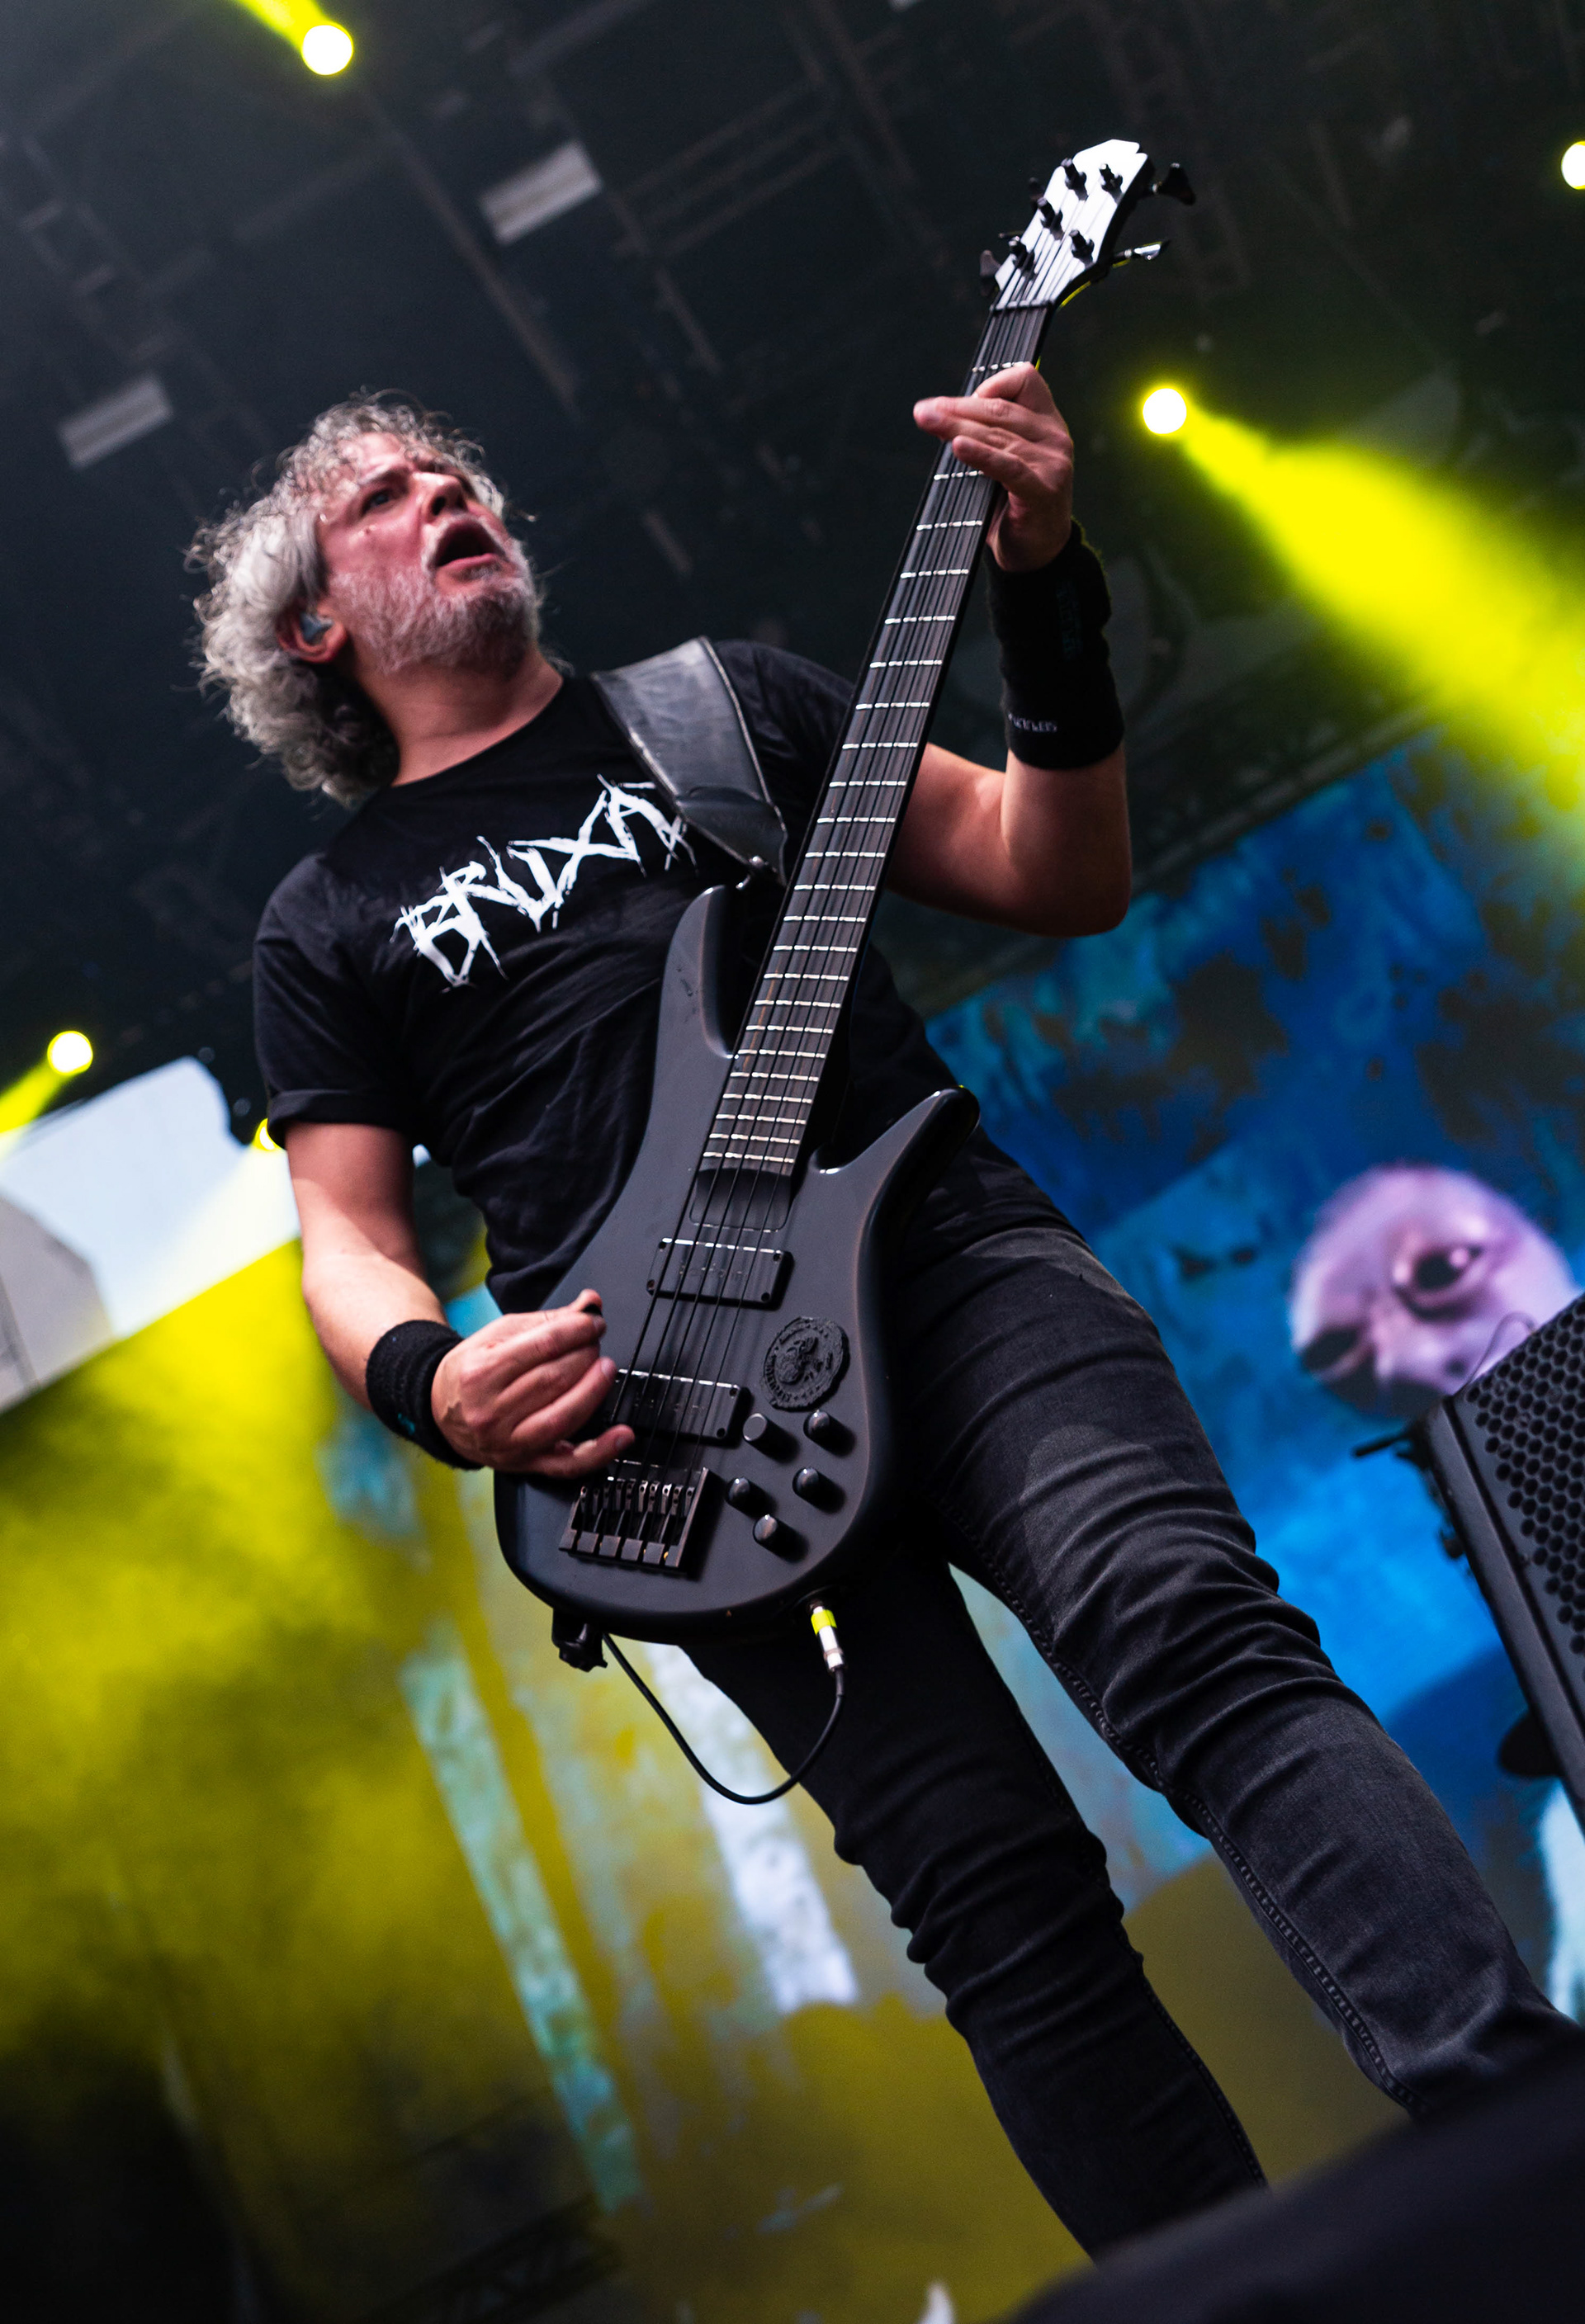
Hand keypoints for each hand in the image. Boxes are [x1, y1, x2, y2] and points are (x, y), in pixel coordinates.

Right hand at [430, 1289, 634, 1474]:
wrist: (439, 1410)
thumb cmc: (470, 1371)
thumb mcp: (497, 1336)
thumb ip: (546, 1321)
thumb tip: (588, 1305)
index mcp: (481, 1373)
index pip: (543, 1346)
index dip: (577, 1330)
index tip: (594, 1322)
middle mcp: (491, 1412)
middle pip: (555, 1379)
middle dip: (586, 1355)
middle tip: (596, 1343)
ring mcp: (508, 1442)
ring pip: (564, 1416)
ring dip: (595, 1389)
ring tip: (606, 1369)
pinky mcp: (524, 1464)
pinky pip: (568, 1464)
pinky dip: (600, 1451)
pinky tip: (621, 1435)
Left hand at [913, 362, 1073, 571]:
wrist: (1036, 555)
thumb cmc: (1014, 506)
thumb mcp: (1000, 462)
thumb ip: (982, 437)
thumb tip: (938, 415)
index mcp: (1046, 423)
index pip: (1025, 380)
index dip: (991, 385)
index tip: (958, 404)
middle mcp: (1054, 437)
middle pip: (1000, 410)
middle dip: (957, 409)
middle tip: (924, 412)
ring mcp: (1053, 463)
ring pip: (998, 436)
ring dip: (958, 428)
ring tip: (929, 422)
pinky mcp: (1044, 489)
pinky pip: (1008, 466)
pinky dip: (981, 455)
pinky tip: (958, 447)